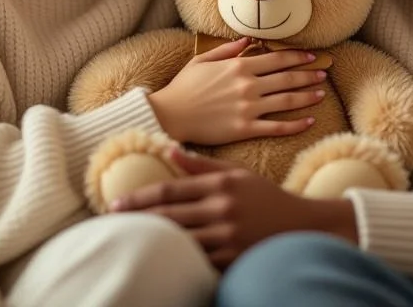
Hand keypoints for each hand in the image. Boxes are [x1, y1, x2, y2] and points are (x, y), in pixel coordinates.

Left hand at [110, 148, 358, 268]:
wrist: (302, 228)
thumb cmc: (265, 198)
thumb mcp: (237, 174)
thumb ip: (202, 164)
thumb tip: (169, 150)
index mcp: (220, 185)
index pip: (169, 191)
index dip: (139, 197)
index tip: (115, 202)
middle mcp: (222, 209)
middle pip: (168, 217)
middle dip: (136, 219)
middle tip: (110, 222)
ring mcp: (227, 237)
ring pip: (178, 241)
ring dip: (150, 240)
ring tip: (127, 240)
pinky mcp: (232, 260)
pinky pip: (196, 261)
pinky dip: (176, 260)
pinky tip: (158, 260)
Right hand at [148, 37, 326, 145]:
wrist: (170, 115)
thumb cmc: (183, 87)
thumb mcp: (203, 60)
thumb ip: (227, 50)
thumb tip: (247, 40)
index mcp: (239, 67)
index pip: (277, 59)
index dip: (298, 57)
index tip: (312, 57)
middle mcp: (248, 85)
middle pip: (287, 78)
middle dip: (308, 75)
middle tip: (323, 74)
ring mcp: (248, 108)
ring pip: (287, 101)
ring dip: (307, 97)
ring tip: (321, 95)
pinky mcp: (245, 129)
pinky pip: (277, 127)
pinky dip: (296, 124)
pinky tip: (309, 121)